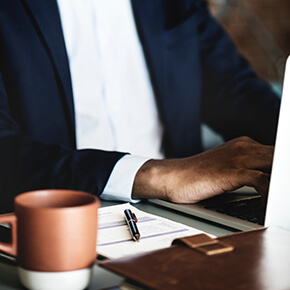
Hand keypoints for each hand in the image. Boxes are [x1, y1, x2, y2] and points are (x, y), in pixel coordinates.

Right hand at [132, 136, 272, 203]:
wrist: (172, 177)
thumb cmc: (197, 176)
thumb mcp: (226, 168)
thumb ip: (247, 169)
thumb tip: (267, 182)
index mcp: (244, 145)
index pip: (278, 153)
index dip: (283, 169)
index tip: (283, 186)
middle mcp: (243, 147)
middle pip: (280, 156)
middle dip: (284, 175)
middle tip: (284, 191)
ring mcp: (236, 159)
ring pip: (276, 164)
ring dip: (281, 182)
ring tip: (281, 196)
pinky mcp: (229, 172)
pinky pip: (261, 180)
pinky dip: (270, 192)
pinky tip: (269, 202)